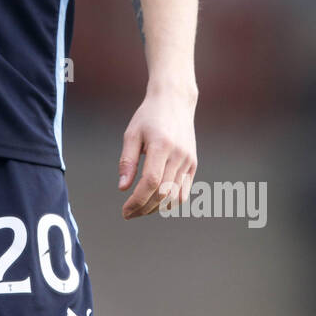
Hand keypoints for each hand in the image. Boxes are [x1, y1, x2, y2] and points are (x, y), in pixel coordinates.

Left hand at [117, 88, 196, 218]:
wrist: (175, 101)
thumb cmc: (148, 116)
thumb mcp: (132, 134)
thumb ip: (127, 161)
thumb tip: (123, 188)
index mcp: (161, 146)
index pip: (150, 182)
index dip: (137, 200)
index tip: (125, 210)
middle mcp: (178, 155)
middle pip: (163, 193)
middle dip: (144, 208)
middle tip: (129, 214)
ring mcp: (188, 160)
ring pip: (175, 196)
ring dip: (157, 208)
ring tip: (140, 209)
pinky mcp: (193, 164)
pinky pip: (184, 191)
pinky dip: (171, 202)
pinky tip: (156, 204)